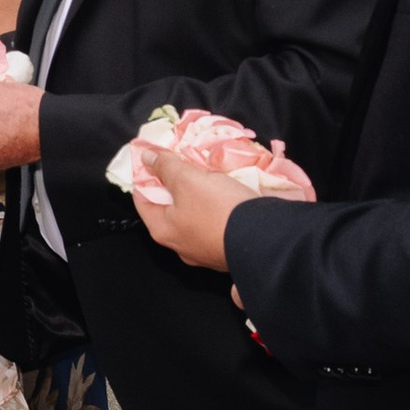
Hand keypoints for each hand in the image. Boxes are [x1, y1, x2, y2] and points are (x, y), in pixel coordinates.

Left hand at [129, 141, 251, 273]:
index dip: (144, 175)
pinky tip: (223, 195)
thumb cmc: (218, 209)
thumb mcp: (187, 179)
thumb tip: (145, 158)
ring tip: (204, 176)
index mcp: (163, 230)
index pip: (141, 199)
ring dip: (196, 196)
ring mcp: (205, 251)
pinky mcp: (227, 250)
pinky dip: (214, 208)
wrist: (267, 239)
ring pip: (193, 216)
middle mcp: (180, 246)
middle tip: (180, 163)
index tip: (151, 158)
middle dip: (173, 184)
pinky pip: (214, 224)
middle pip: (168, 208)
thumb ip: (165, 166)